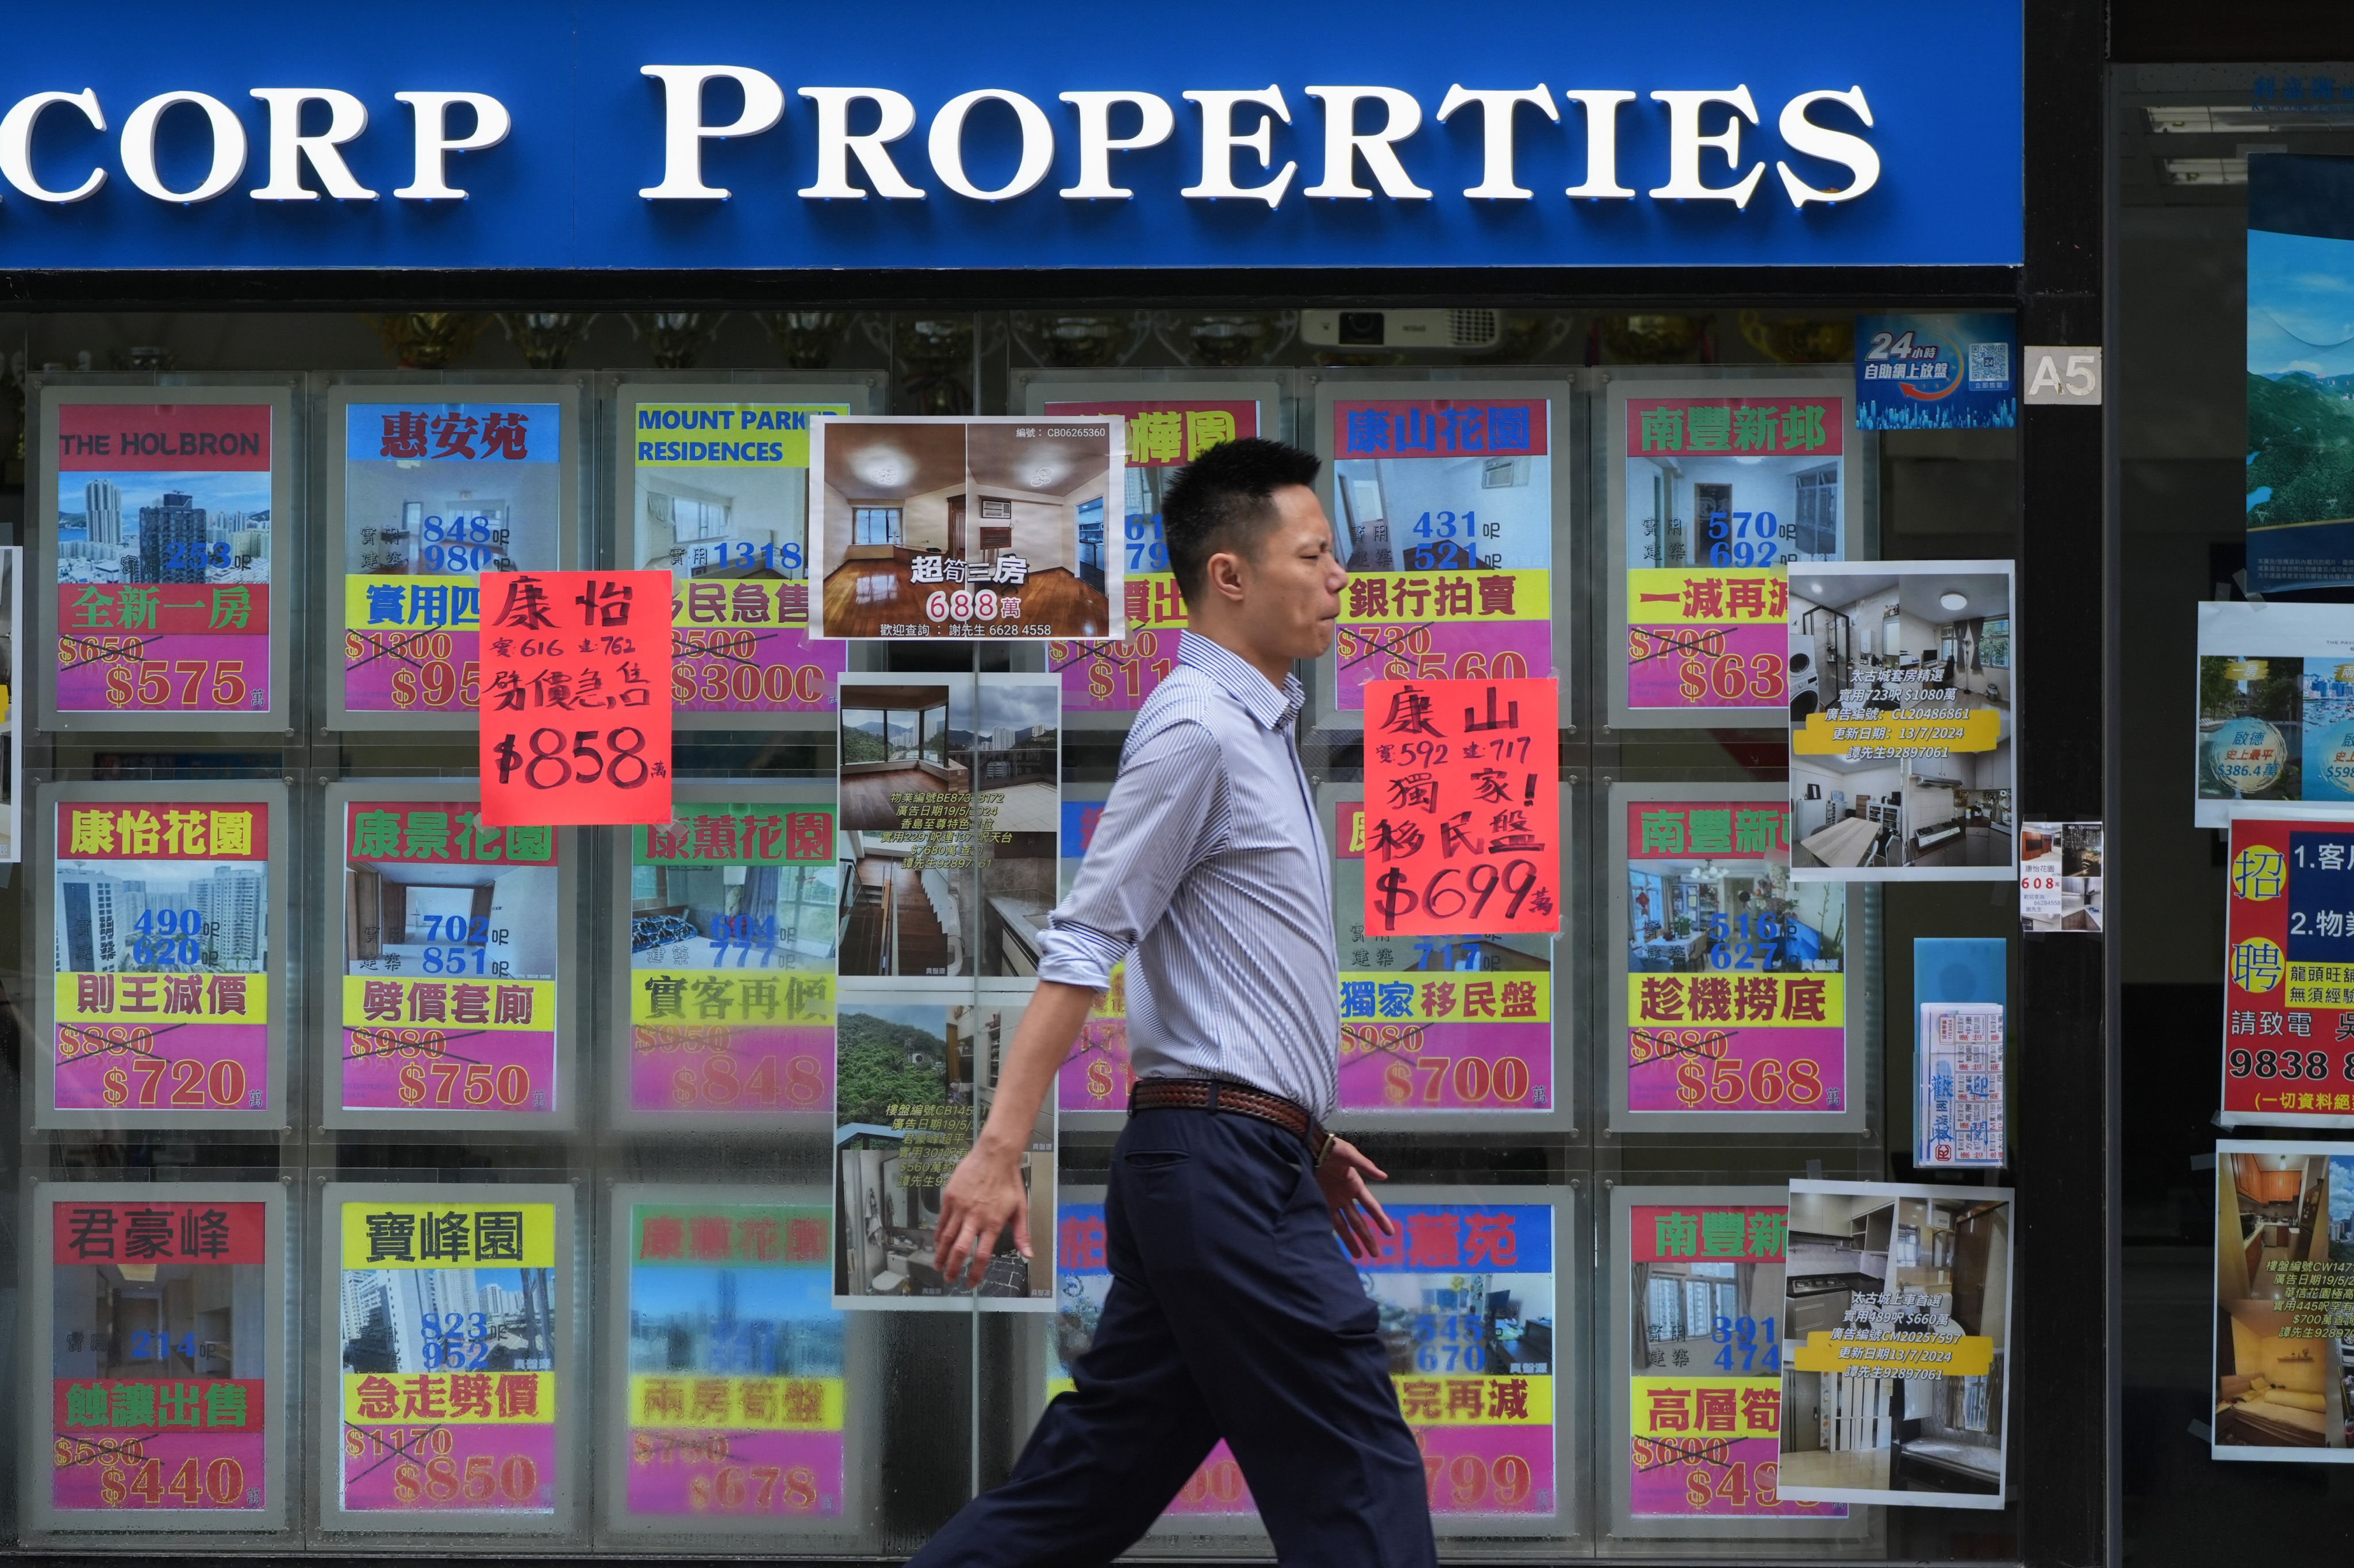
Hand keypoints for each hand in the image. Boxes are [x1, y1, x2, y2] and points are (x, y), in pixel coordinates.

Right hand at [933, 1136, 1030, 1287]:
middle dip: (952, 1268)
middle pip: (960, 1250)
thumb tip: (1029, 1255)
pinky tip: (937, 1244)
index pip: (981, 1255)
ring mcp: (960, 1208)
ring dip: (941, 1255)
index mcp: (994, 1224)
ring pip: (947, 1237)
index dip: (975, 1273)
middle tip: (948, 1279)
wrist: (995, 1154)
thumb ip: (1022, 1234)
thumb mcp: (1021, 1208)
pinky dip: (938, 1235)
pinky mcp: (949, 1197)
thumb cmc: (1010, 1181)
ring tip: (937, 1266)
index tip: (970, 1283)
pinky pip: (942, 1222)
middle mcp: (975, 1218)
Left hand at [1315, 1137, 1395, 1258]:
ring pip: (1345, 1225)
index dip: (1381, 1219)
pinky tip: (1337, 1245)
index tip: (1390, 1233)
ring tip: (1358, 1256)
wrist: (1310, 1147)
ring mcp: (1333, 1200)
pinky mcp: (1320, 1201)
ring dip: (1352, 1240)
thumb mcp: (1350, 1155)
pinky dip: (1334, 1231)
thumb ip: (1366, 1166)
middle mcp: (1346, 1197)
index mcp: (1356, 1185)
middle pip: (1360, 1222)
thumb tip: (1384, 1176)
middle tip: (1376, 1254)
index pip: (1371, 1207)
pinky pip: (1329, 1219)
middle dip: (1368, 1238)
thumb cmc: (1332, 1149)